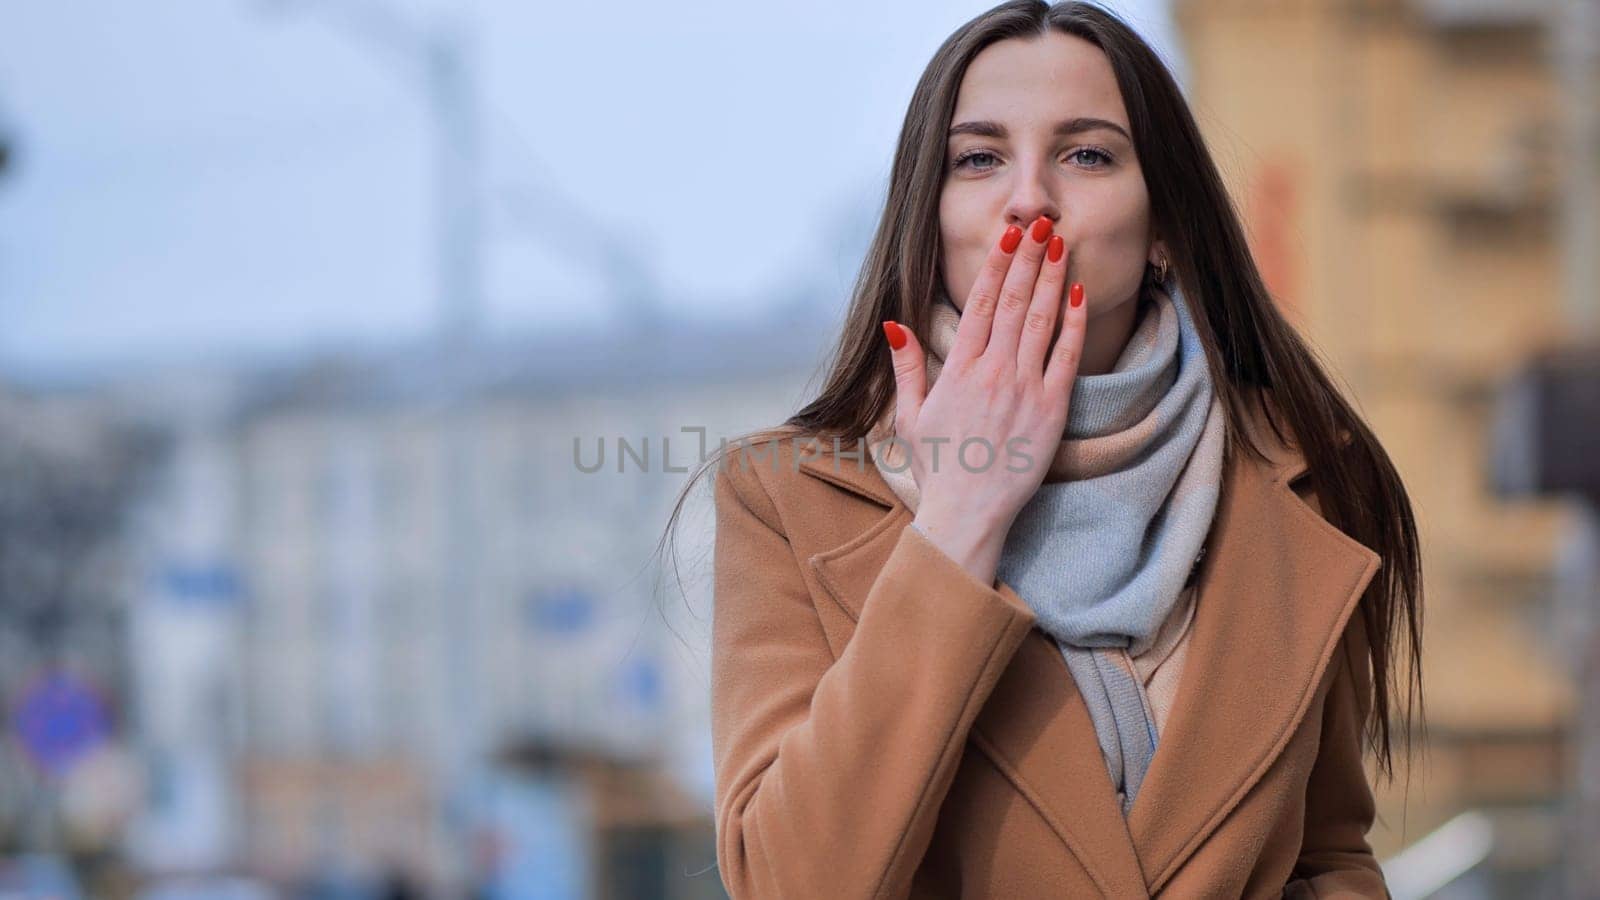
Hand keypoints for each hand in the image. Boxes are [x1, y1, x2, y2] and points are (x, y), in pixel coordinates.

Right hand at [881, 215, 1086, 585]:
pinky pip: (1065, 356)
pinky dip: (1072, 323)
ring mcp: (1024, 388)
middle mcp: (992, 371)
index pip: (979, 304)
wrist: (968, 512)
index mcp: (957, 369)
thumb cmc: (939, 467)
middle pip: (1013, 302)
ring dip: (1052, 278)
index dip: (997, 266)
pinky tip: (1077, 294)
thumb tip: (896, 322)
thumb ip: (906, 365)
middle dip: (1029, 259)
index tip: (1009, 237)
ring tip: (1061, 243)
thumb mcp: (910, 415)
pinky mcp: (1051, 409)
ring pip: (1041, 320)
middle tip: (1042, 223)